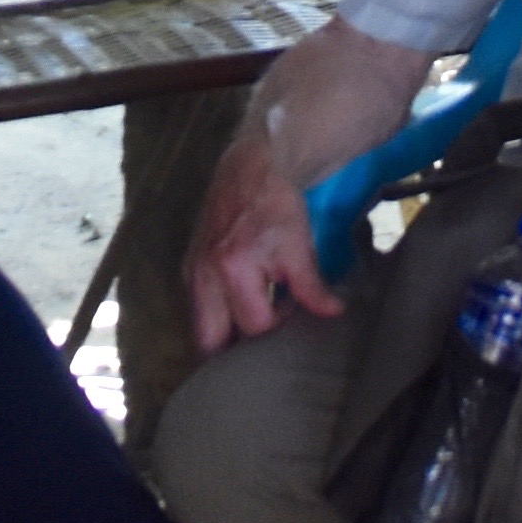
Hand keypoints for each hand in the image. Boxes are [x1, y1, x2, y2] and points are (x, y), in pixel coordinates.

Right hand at [185, 143, 339, 353]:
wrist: (250, 169)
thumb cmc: (277, 205)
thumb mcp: (299, 245)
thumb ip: (311, 286)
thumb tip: (333, 313)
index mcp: (233, 269)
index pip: (254, 326)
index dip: (278, 326)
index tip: (291, 313)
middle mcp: (204, 276)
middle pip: (208, 343)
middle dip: (234, 353)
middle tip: (259, 349)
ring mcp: (191, 273)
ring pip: (198, 330)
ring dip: (222, 337)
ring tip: (249, 332)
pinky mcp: (188, 269)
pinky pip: (197, 310)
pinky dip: (215, 318)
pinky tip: (236, 312)